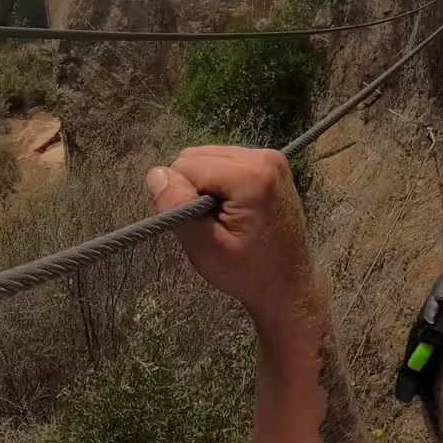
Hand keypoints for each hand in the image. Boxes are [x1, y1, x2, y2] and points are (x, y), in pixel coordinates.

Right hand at [145, 145, 314, 329]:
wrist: (288, 286)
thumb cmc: (248, 273)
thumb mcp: (205, 248)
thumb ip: (178, 208)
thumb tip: (155, 175)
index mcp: (251, 176)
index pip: (185, 166)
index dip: (182, 197)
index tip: (204, 226)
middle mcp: (264, 157)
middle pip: (195, 156)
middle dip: (192, 188)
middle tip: (212, 224)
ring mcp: (270, 157)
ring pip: (206, 157)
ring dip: (204, 185)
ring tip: (223, 218)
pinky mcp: (269, 162)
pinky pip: (222, 161)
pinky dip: (218, 182)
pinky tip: (233, 208)